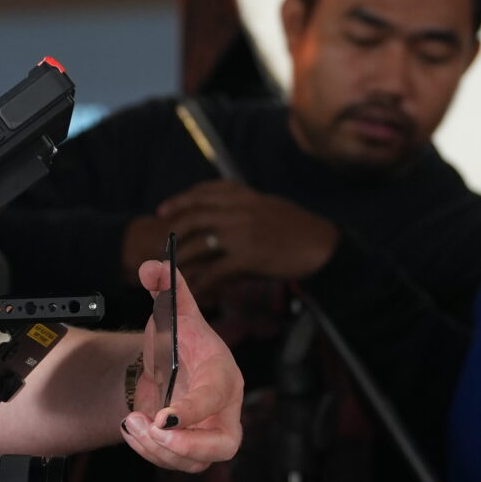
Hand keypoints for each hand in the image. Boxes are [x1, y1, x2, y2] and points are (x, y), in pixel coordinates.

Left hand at [120, 258, 244, 472]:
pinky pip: (172, 463)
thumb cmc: (182, 340)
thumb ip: (167, 288)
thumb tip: (151, 267)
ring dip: (157, 451)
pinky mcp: (187, 449)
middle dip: (189, 448)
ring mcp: (206, 433)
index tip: (163, 418)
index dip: (193, 412)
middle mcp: (222, 410)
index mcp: (223, 375)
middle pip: (224, 445)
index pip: (215, 398)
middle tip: (155, 434)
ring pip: (193, 461)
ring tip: (132, 424)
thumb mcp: (174, 312)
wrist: (173, 363)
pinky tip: (130, 429)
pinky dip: (147, 452)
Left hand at [153, 181, 339, 287]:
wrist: (321, 246)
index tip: (163, 210)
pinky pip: (214, 271)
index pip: (204, 191)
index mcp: (246, 196)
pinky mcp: (247, 257)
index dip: (180, 200)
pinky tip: (191, 290)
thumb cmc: (298, 229)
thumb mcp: (269, 207)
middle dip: (172, 229)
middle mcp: (240, 210)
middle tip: (159, 242)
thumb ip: (245, 205)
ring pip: (198, 242)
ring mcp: (242, 233)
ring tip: (169, 268)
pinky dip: (199, 282)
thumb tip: (225, 207)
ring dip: (180, 257)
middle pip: (193, 214)